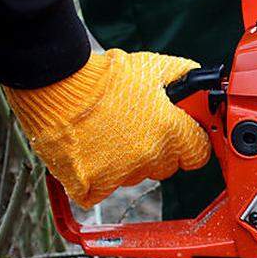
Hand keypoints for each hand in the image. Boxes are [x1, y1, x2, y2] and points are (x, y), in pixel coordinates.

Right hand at [5, 49, 210, 207]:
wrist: (55, 83)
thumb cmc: (104, 75)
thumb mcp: (154, 67)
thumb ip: (185, 77)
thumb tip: (201, 85)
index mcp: (170, 131)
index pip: (198, 154)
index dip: (189, 142)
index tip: (180, 135)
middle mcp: (149, 157)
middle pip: (166, 167)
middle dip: (157, 150)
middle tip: (136, 127)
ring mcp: (120, 174)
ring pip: (134, 176)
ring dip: (126, 161)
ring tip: (106, 131)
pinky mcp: (91, 185)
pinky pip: (101, 190)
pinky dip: (94, 176)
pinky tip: (88, 151)